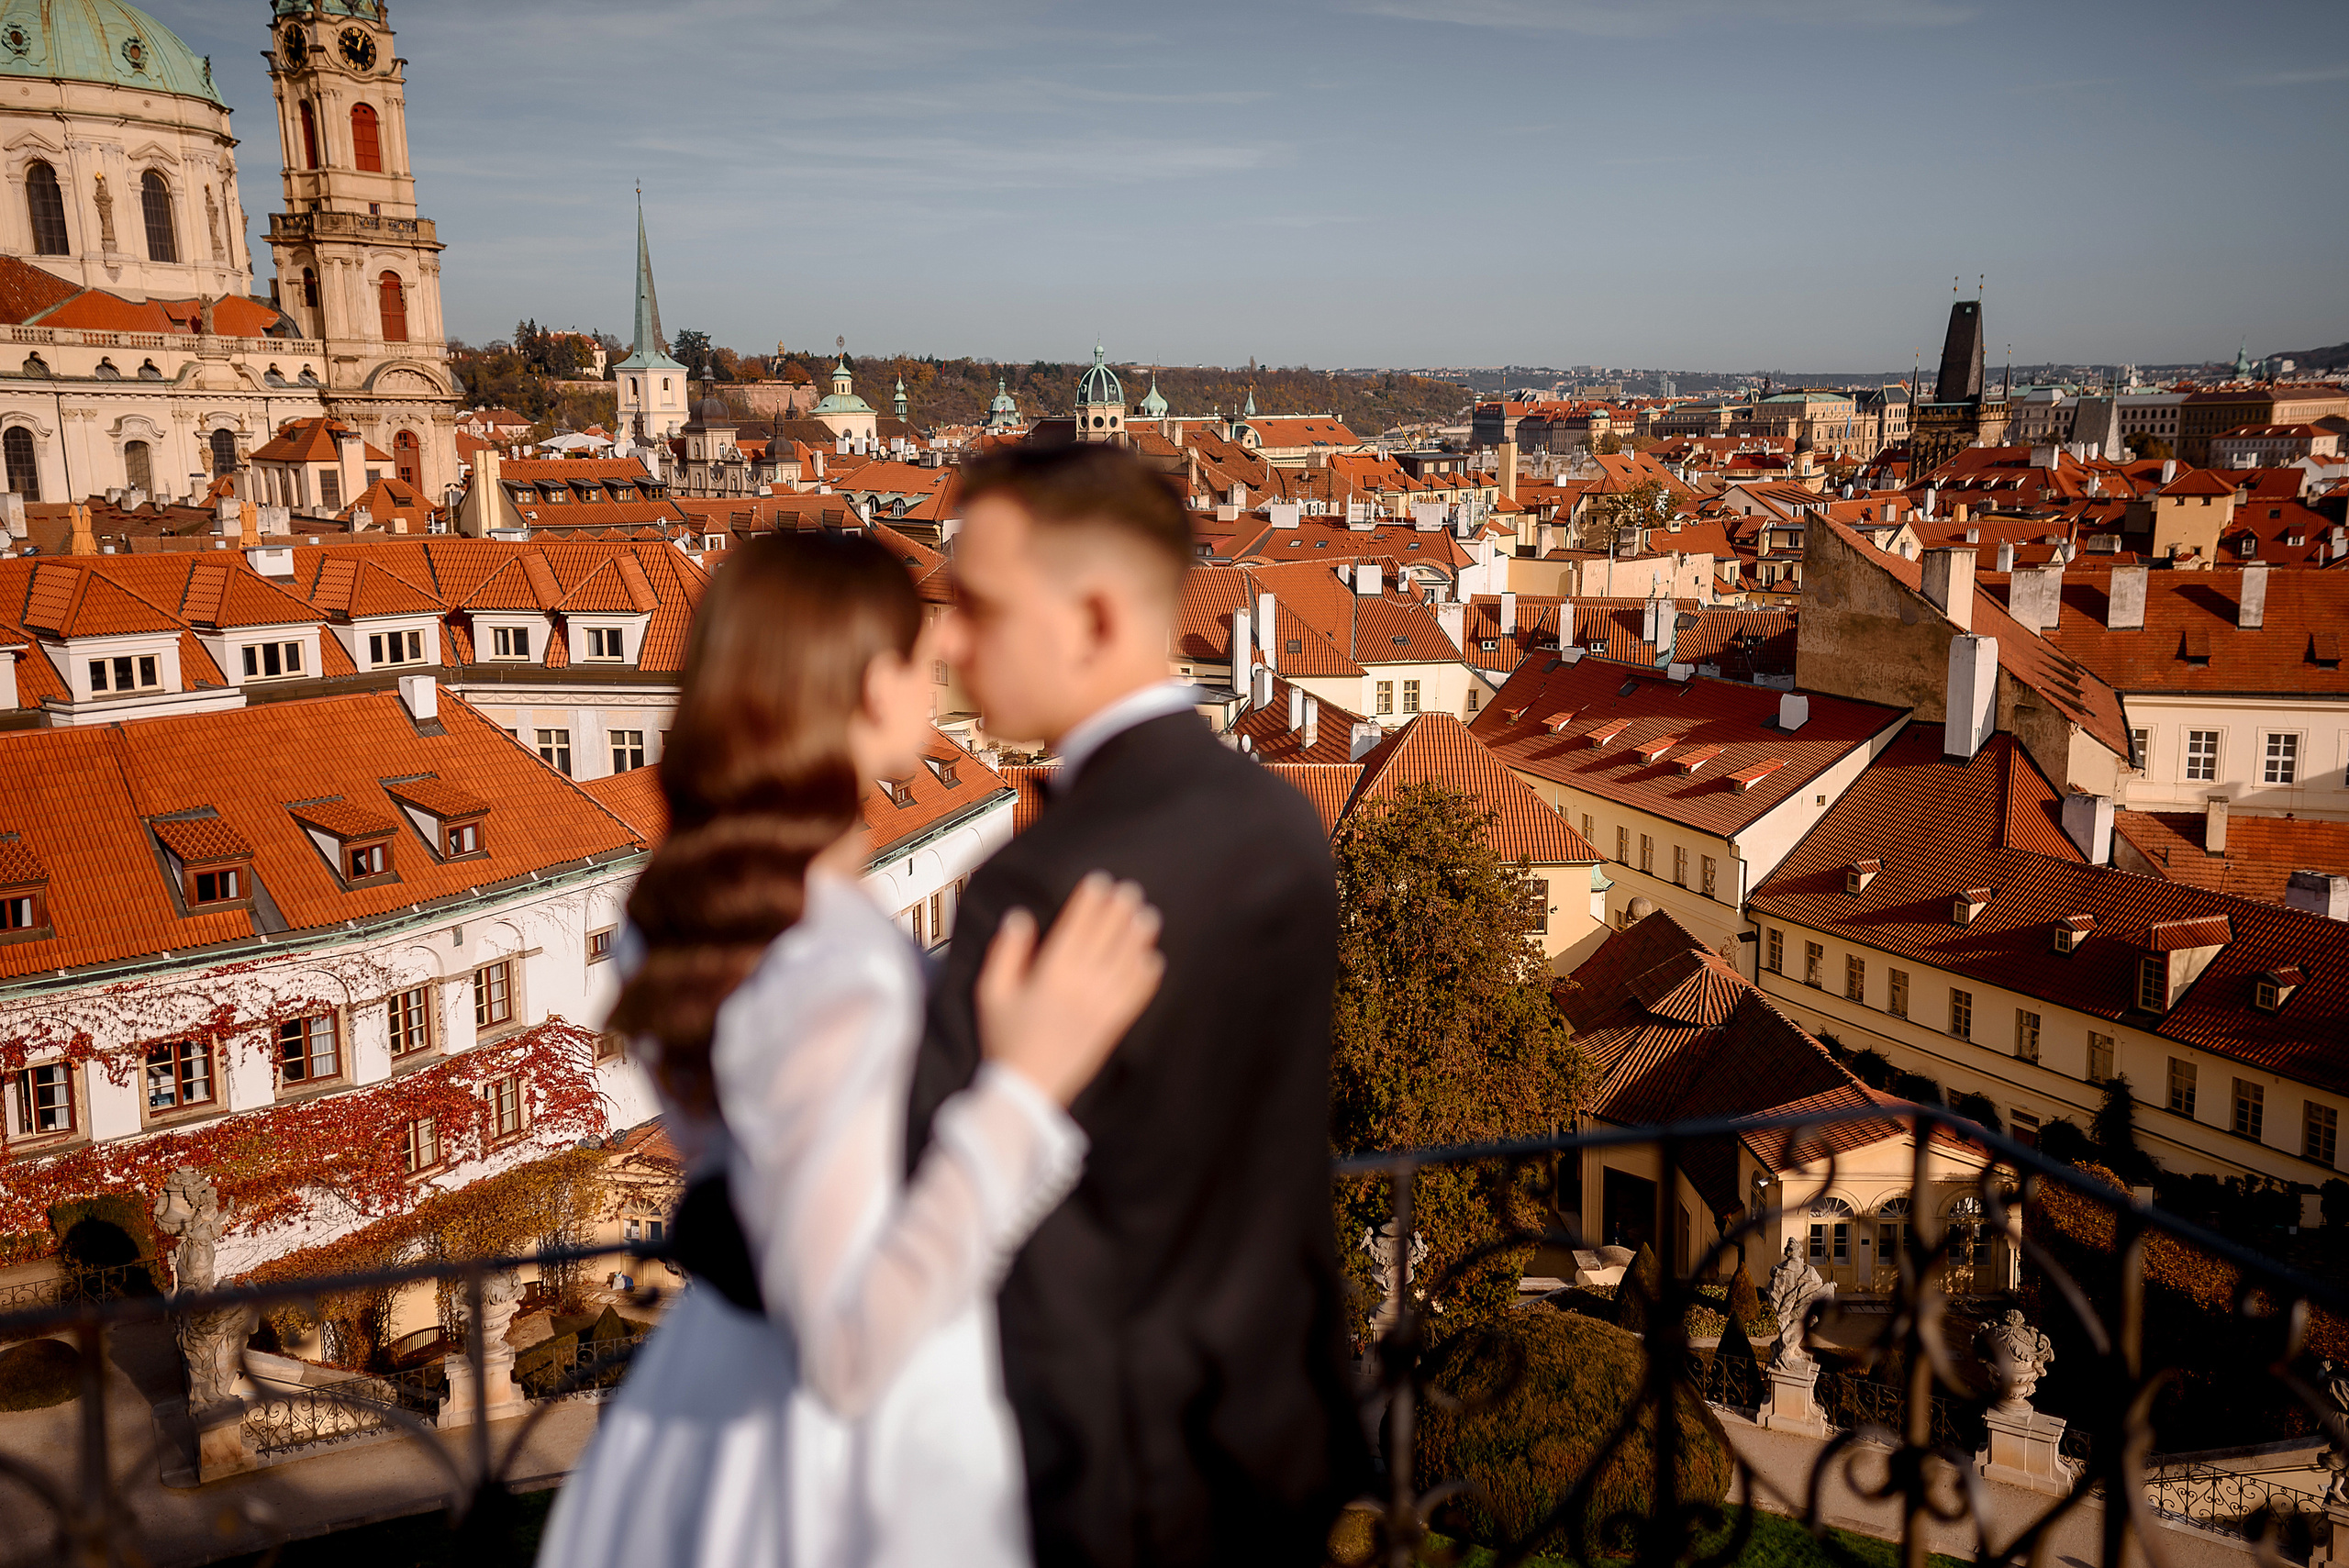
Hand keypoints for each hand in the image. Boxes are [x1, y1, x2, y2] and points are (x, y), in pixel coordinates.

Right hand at [977, 872, 1165, 1106]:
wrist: (1026, 1089)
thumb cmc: (1004, 1039)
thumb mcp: (991, 993)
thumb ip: (1006, 952)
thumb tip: (1019, 918)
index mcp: (1051, 974)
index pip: (1076, 928)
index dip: (1090, 902)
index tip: (1100, 882)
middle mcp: (1081, 986)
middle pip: (1106, 939)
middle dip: (1119, 912)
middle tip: (1131, 890)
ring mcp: (1100, 1007)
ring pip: (1126, 963)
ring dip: (1139, 937)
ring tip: (1148, 915)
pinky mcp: (1111, 1027)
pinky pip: (1135, 996)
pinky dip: (1146, 977)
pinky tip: (1154, 960)